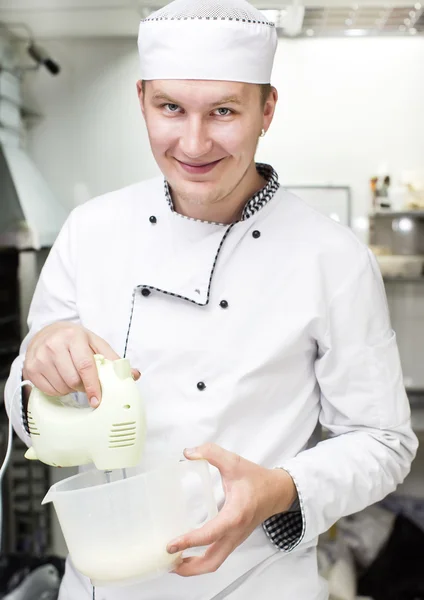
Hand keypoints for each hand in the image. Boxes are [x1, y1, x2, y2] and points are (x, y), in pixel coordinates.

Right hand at [23, 322, 139, 406]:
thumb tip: (134, 375)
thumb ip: (113, 360)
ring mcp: (39, 357)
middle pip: (73, 380)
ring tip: (72, 377)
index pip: (85, 366)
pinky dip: (58, 390)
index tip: (97, 400)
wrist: (48, 332)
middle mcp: (54, 345)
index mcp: (74, 337)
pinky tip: (61, 379)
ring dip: (71, 389)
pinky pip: (48, 391)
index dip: (93, 386)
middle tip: (85, 382)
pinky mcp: (30, 368)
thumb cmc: (75, 339)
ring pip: (61, 387)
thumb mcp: (95, 343)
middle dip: (83, 387)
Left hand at [167, 443, 296, 576]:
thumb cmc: (256, 479)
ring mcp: (235, 539)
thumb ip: (211, 453)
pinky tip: (188, 553)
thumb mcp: (233, 462)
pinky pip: (217, 556)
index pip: (209, 534)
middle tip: (168, 561)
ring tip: (173, 562)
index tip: (171, 545)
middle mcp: (235, 533)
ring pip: (214, 562)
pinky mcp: (234, 539)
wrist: (277, 491)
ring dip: (194, 567)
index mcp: (234, 515)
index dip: (189, 541)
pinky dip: (201, 560)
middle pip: (211, 562)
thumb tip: (188, 453)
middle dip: (189, 567)